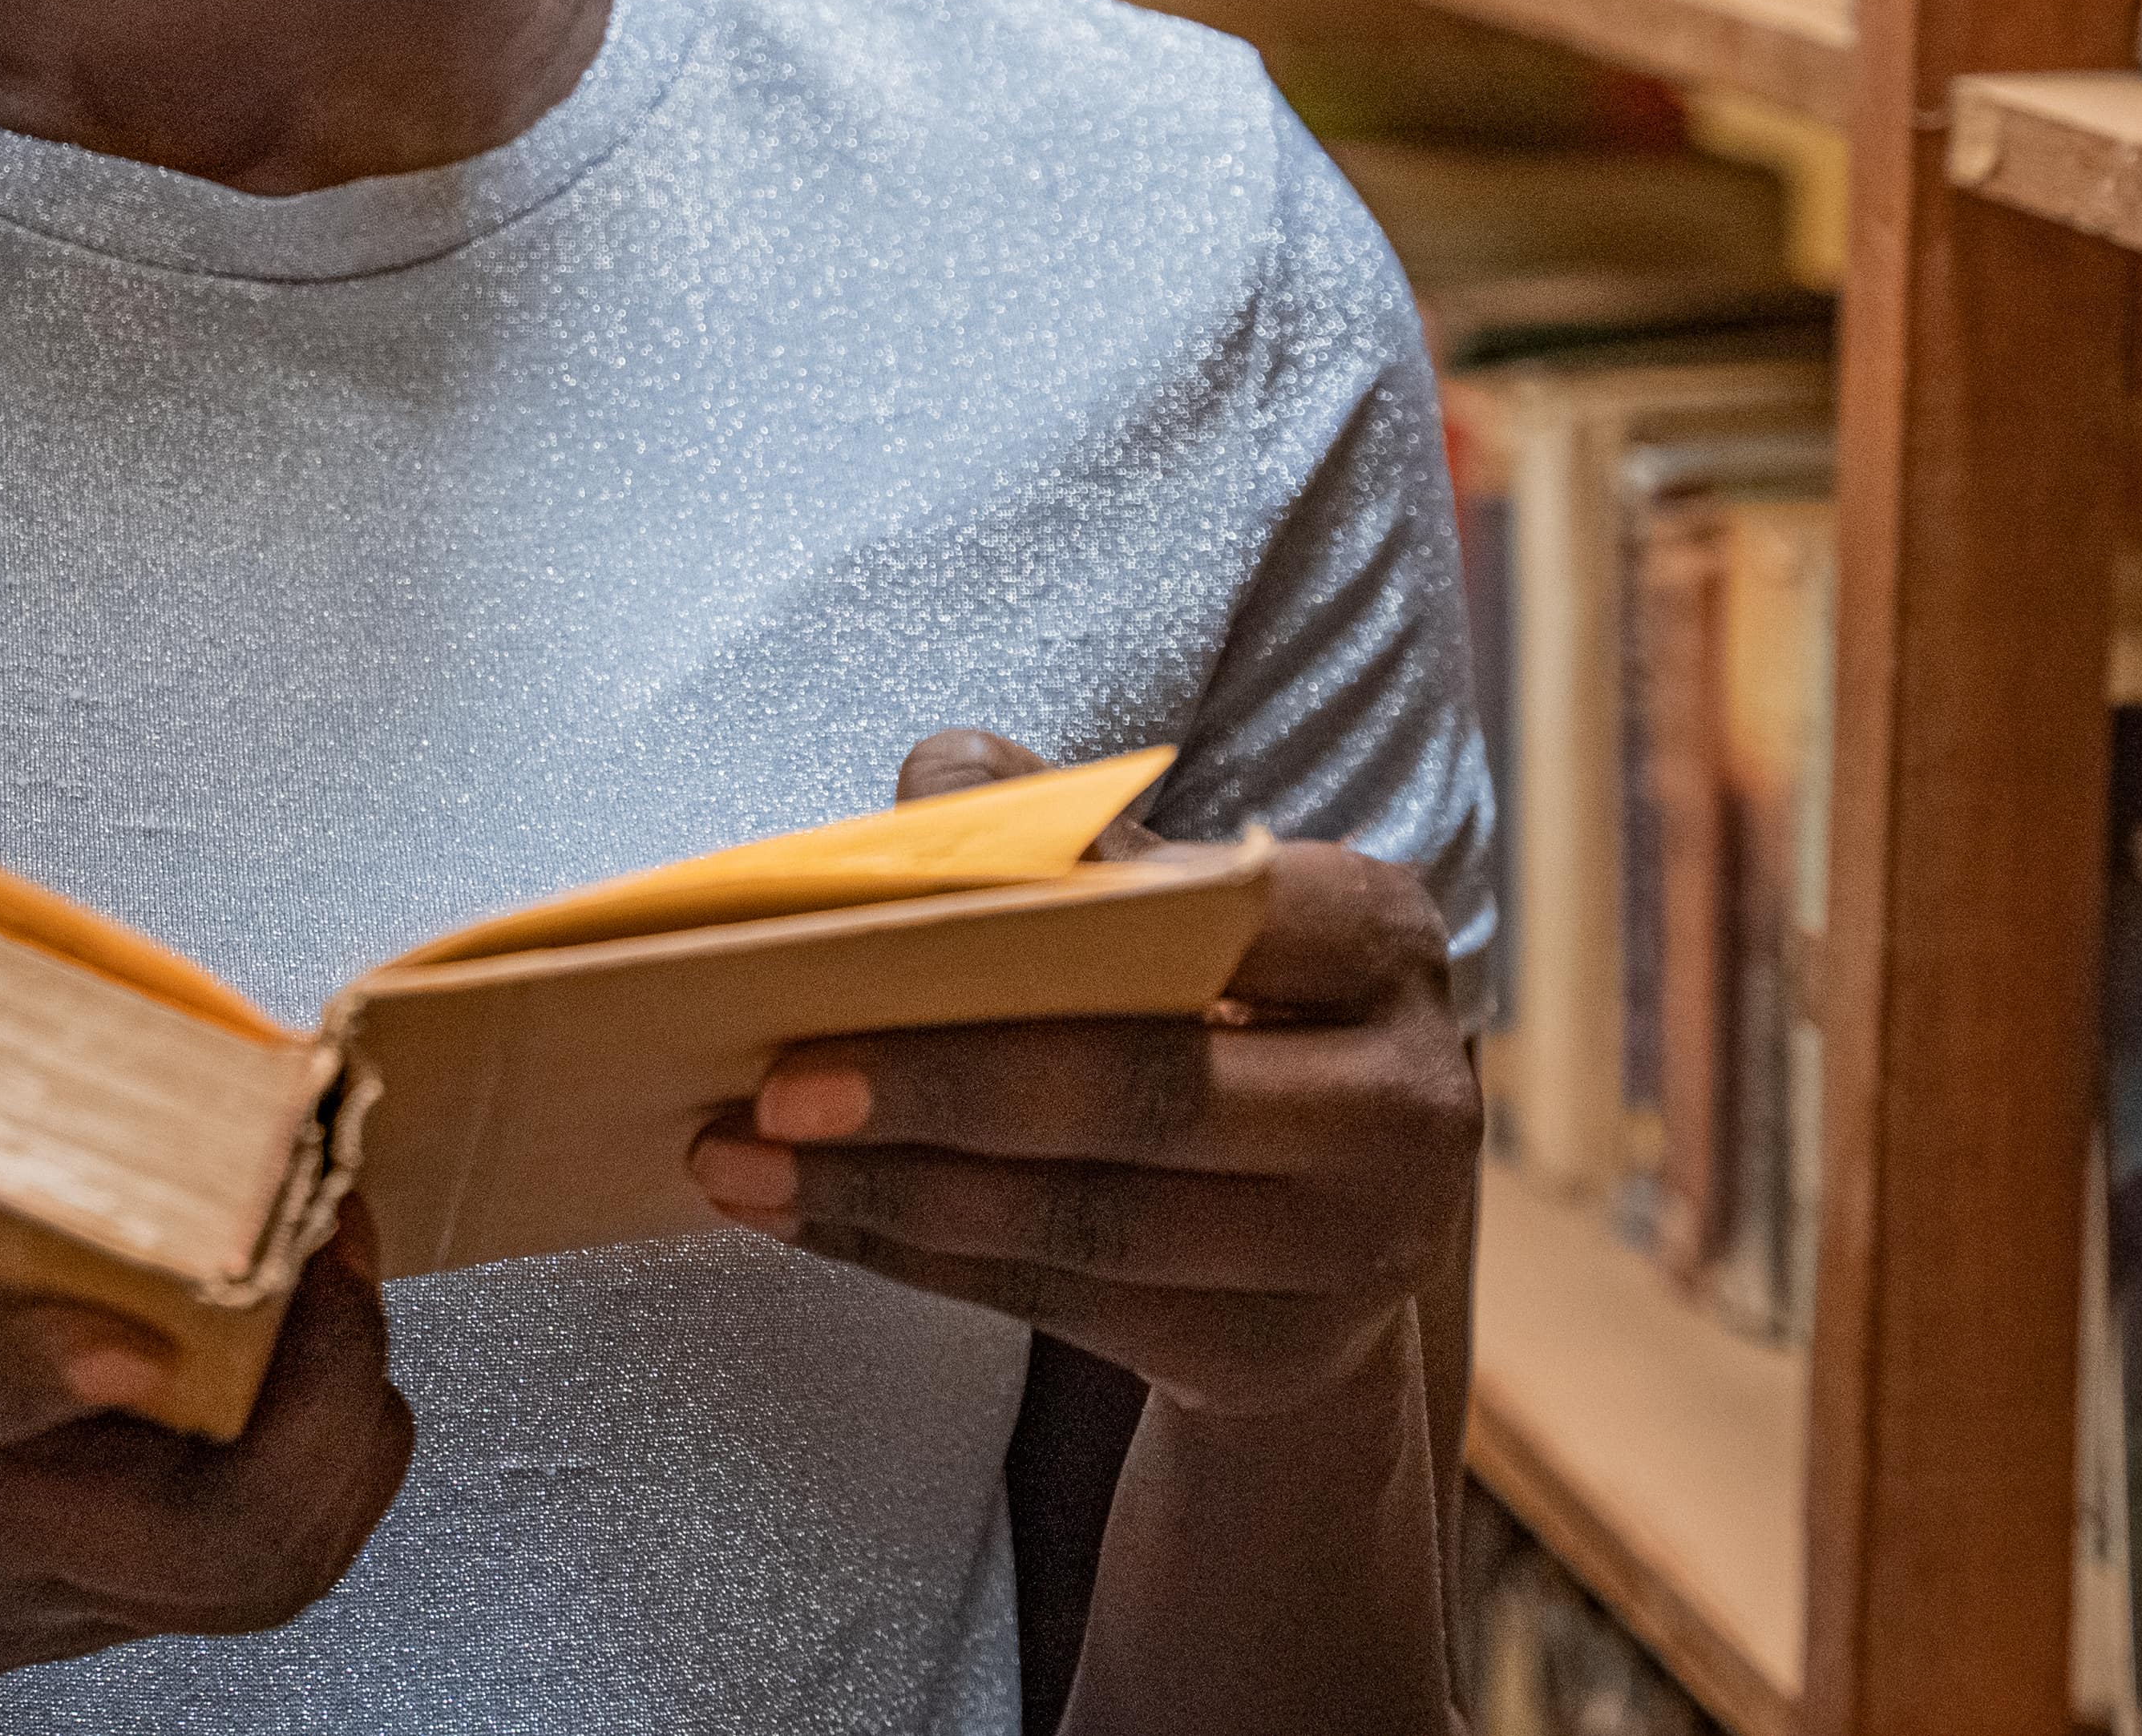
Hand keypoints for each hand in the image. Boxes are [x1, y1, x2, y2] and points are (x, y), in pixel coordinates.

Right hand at [0, 1008, 415, 1735]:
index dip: (11, 1374)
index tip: (110, 1320)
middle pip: (206, 1541)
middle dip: (313, 1388)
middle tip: (328, 1234)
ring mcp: (16, 1583)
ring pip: (259, 1571)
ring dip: (345, 1424)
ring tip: (347, 1272)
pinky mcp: (54, 1608)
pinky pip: (247, 1569)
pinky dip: (314, 1458)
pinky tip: (306, 1338)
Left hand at [682, 732, 1475, 1419]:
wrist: (1319, 1211)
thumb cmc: (1210, 1006)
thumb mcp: (1175, 902)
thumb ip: (1064, 830)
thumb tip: (939, 786)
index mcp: (1382, 937)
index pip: (1218, 917)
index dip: (1040, 937)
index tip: (866, 942)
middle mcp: (1402, 1103)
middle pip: (1148, 1093)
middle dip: (942, 1090)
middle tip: (771, 1085)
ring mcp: (1352, 1250)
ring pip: (1091, 1222)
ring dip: (893, 1195)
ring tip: (739, 1159)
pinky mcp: (1277, 1354)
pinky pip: (1065, 1306)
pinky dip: (920, 1259)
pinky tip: (808, 1219)